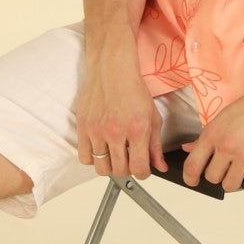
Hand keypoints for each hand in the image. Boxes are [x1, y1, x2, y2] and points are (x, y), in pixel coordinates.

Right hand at [75, 60, 166, 179]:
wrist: (111, 70)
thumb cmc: (133, 90)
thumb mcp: (152, 117)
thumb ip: (156, 145)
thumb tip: (160, 166)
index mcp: (137, 130)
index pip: (139, 169)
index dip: (143, 173)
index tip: (142, 169)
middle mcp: (116, 132)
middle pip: (119, 171)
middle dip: (126, 169)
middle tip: (128, 159)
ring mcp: (97, 130)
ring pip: (101, 168)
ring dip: (109, 166)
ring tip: (114, 155)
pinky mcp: (83, 127)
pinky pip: (84, 157)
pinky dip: (92, 158)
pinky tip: (100, 149)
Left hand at [181, 69, 243, 191]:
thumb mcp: (224, 116)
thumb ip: (205, 136)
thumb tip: (188, 149)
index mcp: (213, 133)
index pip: (192, 165)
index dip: (190, 178)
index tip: (193, 181)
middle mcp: (227, 146)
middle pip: (212, 178)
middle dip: (217, 174)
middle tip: (226, 165)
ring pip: (230, 185)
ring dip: (233, 178)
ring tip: (240, 165)